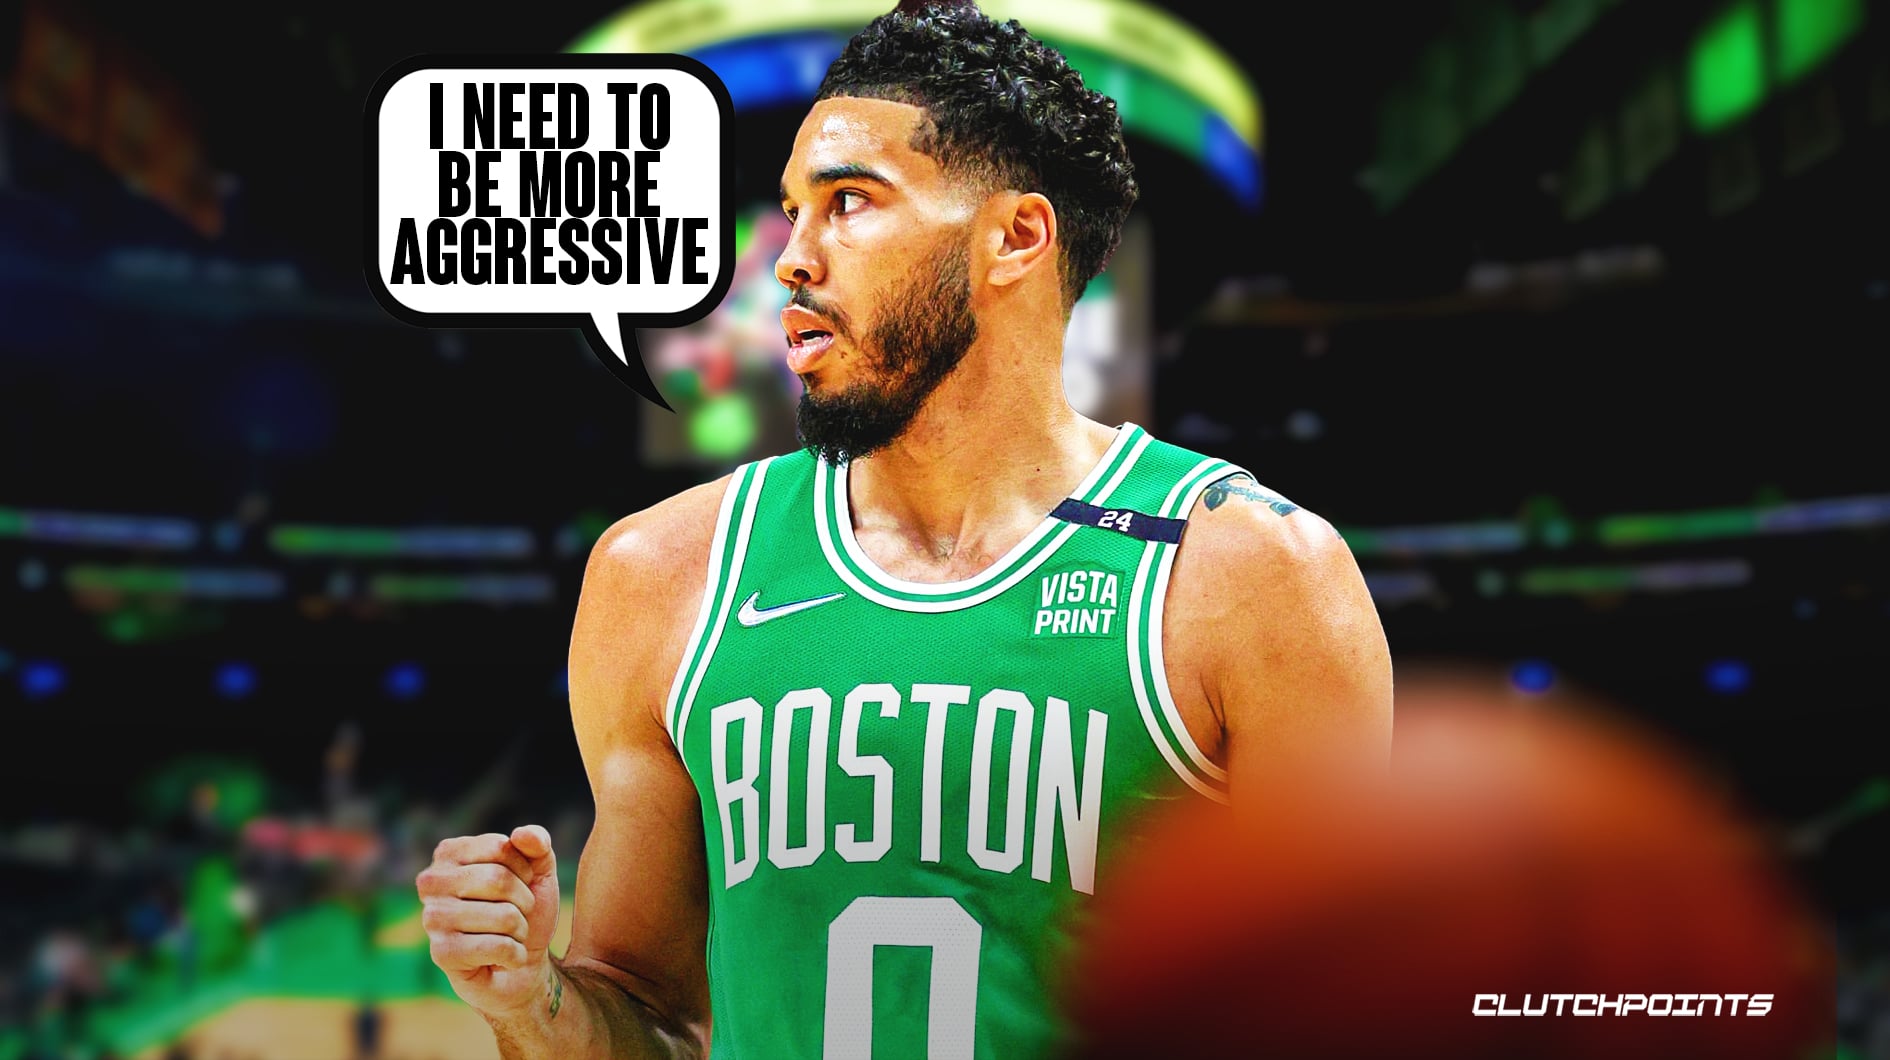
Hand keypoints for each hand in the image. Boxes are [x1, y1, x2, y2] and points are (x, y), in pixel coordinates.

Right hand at [417, 825, 561, 1020]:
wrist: (523, 966)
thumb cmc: (524, 910)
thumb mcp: (538, 871)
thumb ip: (536, 844)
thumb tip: (523, 835)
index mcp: (450, 853)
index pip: (501, 847)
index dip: (524, 869)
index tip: (520, 883)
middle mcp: (431, 882)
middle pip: (499, 880)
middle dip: (524, 901)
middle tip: (517, 914)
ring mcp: (432, 919)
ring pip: (503, 916)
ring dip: (521, 930)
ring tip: (509, 935)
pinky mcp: (441, 953)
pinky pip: (499, 947)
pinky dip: (515, 954)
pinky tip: (504, 959)